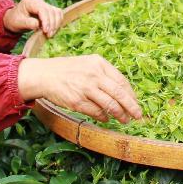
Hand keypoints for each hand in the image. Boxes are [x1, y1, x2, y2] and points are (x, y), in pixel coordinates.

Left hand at [4, 0, 62, 37]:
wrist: (14, 19)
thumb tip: (38, 24)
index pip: (42, 9)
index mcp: (29, 1)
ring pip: (57, 12)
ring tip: (51, 34)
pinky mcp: (49, 9)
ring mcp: (44, 4)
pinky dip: (58, 22)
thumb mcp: (18, 23)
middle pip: (51, 10)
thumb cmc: (14, 21)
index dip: (46, 20)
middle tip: (49, 35)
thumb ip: (27, 23)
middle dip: (52, 24)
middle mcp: (38, 1)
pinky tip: (53, 30)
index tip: (46, 31)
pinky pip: (58, 14)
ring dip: (56, 23)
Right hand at [17, 54, 142, 122]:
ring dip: (120, 115)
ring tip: (124, 120)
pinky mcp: (77, 101)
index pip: (121, 81)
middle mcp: (94, 75)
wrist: (44, 75)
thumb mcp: (88, 64)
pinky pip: (96, 112)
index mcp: (99, 63)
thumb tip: (124, 92)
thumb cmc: (68, 70)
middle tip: (138, 116)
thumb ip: (104, 75)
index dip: (131, 95)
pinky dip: (103, 117)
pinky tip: (106, 118)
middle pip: (119, 94)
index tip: (136, 103)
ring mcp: (85, 88)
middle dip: (131, 107)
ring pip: (110, 105)